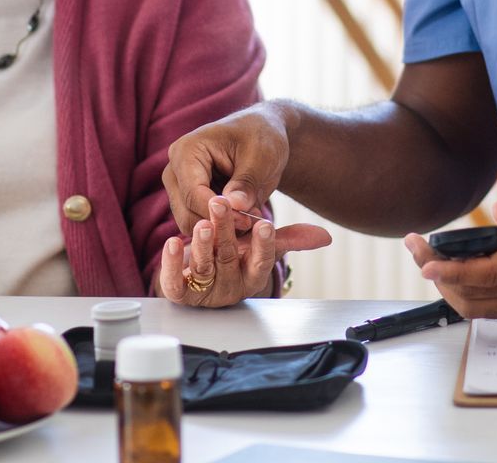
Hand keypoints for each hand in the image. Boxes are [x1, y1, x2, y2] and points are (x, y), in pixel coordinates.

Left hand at [157, 196, 330, 308]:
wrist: (196, 279)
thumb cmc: (231, 257)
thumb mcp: (259, 246)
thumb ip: (288, 238)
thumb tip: (326, 237)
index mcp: (251, 275)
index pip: (261, 262)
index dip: (264, 245)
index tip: (264, 224)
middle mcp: (230, 286)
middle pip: (229, 258)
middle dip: (226, 231)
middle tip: (221, 204)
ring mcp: (204, 291)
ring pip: (204, 269)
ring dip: (202, 246)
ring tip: (202, 224)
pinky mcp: (180, 293)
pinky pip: (175, 283)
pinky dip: (171, 264)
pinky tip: (170, 243)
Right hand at [165, 105, 292, 237]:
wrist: (260, 136)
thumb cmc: (260, 138)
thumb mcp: (261, 156)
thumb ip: (247, 182)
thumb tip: (235, 205)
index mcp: (186, 151)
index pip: (193, 194)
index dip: (219, 213)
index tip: (248, 220)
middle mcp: (174, 171)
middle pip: (186, 214)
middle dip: (219, 223)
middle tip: (251, 222)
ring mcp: (178, 188)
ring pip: (191, 225)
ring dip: (220, 229)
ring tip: (250, 219)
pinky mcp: (187, 202)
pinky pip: (200, 226)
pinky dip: (221, 229)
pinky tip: (244, 220)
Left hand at [406, 180, 496, 319]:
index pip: (483, 274)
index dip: (448, 271)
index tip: (423, 259)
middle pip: (471, 294)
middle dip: (437, 274)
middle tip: (418, 248)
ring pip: (477, 308)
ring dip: (449, 288)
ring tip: (432, 260)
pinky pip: (491, 311)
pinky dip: (467, 296)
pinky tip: (457, 274)